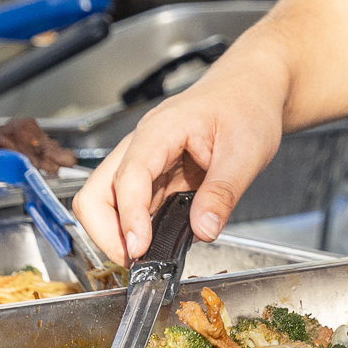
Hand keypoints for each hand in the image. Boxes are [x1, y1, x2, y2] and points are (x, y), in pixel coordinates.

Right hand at [73, 57, 289, 261]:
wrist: (251, 87)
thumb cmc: (248, 105)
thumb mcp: (247, 151)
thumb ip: (223, 192)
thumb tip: (204, 231)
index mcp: (161, 130)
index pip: (128, 177)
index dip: (128, 217)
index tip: (139, 249)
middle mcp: (142, 145)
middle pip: (96, 192)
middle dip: (105, 231)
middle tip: (134, 260)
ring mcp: (144, 160)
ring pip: (106, 201)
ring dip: (117, 232)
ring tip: (145, 256)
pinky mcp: (154, 175)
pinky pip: (131, 204)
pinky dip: (136, 226)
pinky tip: (156, 241)